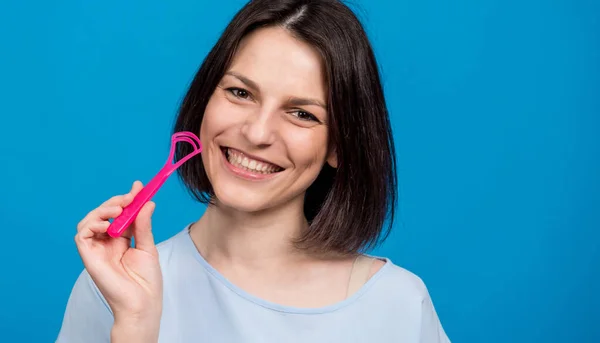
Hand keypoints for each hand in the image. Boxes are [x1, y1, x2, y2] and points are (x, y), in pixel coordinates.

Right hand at [75, 181, 161, 338]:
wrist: (142, 302)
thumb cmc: (146, 280)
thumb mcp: (148, 246)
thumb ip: (144, 225)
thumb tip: (147, 202)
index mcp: (121, 239)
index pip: (120, 213)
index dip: (127, 199)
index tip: (138, 186)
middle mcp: (107, 242)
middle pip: (104, 213)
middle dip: (116, 201)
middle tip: (130, 196)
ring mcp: (97, 249)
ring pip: (89, 220)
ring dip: (103, 210)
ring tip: (119, 208)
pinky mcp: (89, 256)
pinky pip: (82, 235)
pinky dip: (91, 224)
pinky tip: (107, 223)